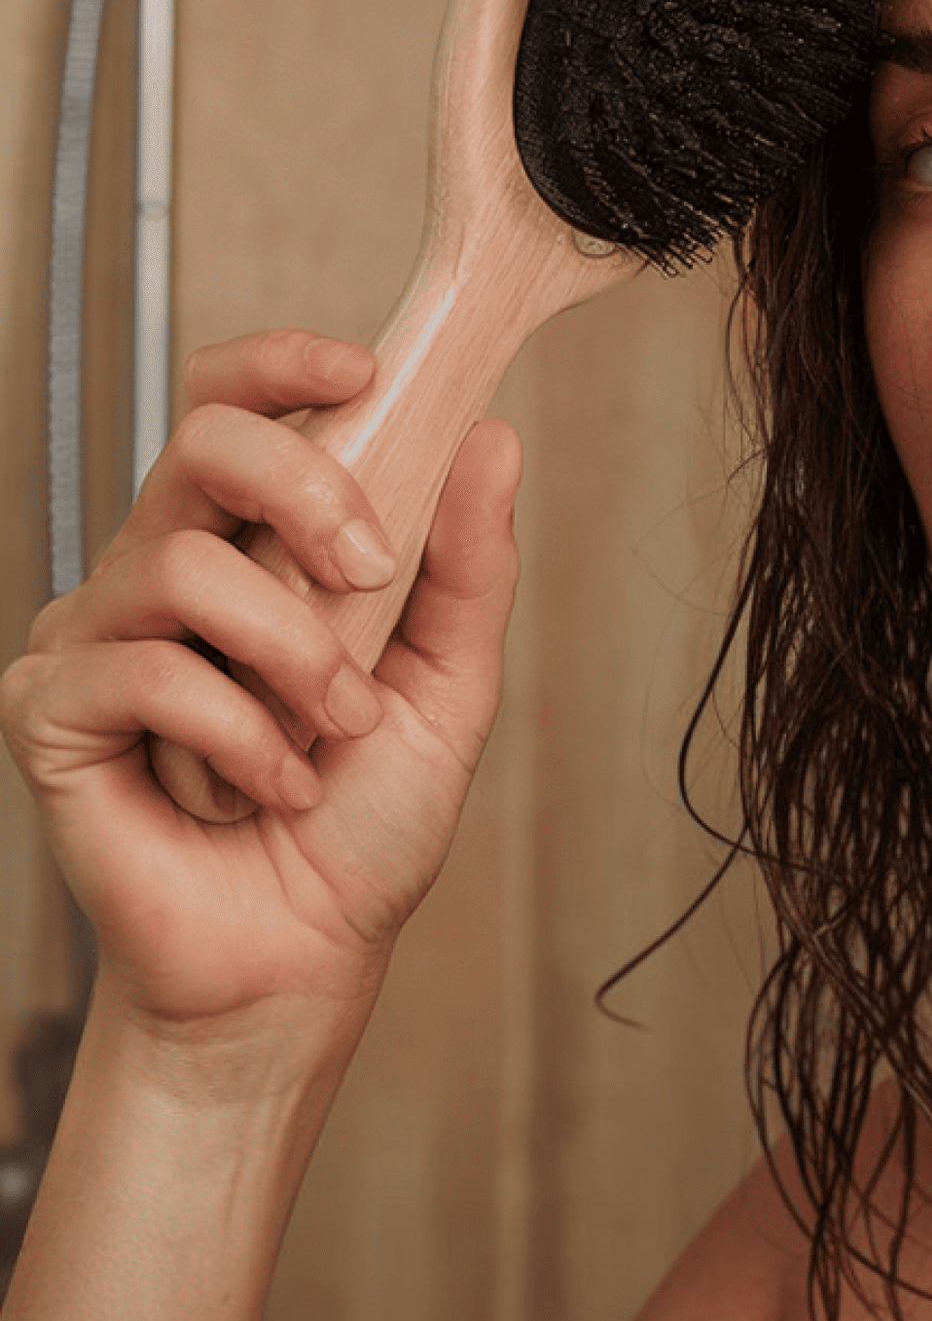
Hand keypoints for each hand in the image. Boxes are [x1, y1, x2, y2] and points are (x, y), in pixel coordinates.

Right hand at [0, 330, 520, 1036]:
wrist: (302, 956)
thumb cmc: (365, 819)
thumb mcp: (448, 679)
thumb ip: (468, 563)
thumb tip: (489, 436)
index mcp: (250, 545)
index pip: (234, 407)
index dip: (283, 364)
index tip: (364, 368)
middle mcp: (162, 570)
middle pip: (201, 440)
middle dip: (307, 491)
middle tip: (372, 573)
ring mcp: (96, 635)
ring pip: (185, 566)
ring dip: (295, 653)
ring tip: (335, 728)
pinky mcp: (51, 710)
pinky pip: (145, 671)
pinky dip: (240, 733)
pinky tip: (275, 782)